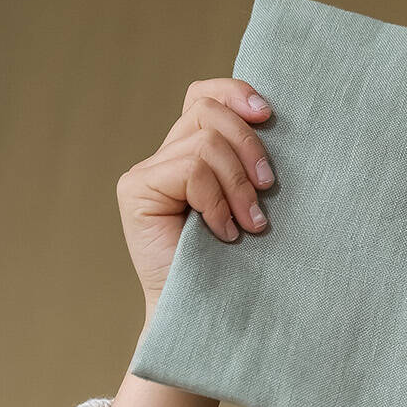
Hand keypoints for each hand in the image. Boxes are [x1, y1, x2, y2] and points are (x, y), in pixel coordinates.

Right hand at [116, 78, 276, 316]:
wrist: (210, 312)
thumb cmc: (239, 264)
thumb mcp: (252, 201)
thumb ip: (248, 162)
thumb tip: (271, 119)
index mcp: (191, 153)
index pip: (203, 97)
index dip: (234, 93)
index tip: (269, 114)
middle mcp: (164, 157)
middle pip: (208, 113)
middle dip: (248, 146)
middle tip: (267, 190)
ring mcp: (146, 173)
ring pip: (203, 143)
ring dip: (237, 185)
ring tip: (250, 224)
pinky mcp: (136, 191)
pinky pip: (190, 171)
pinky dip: (216, 201)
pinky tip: (224, 233)